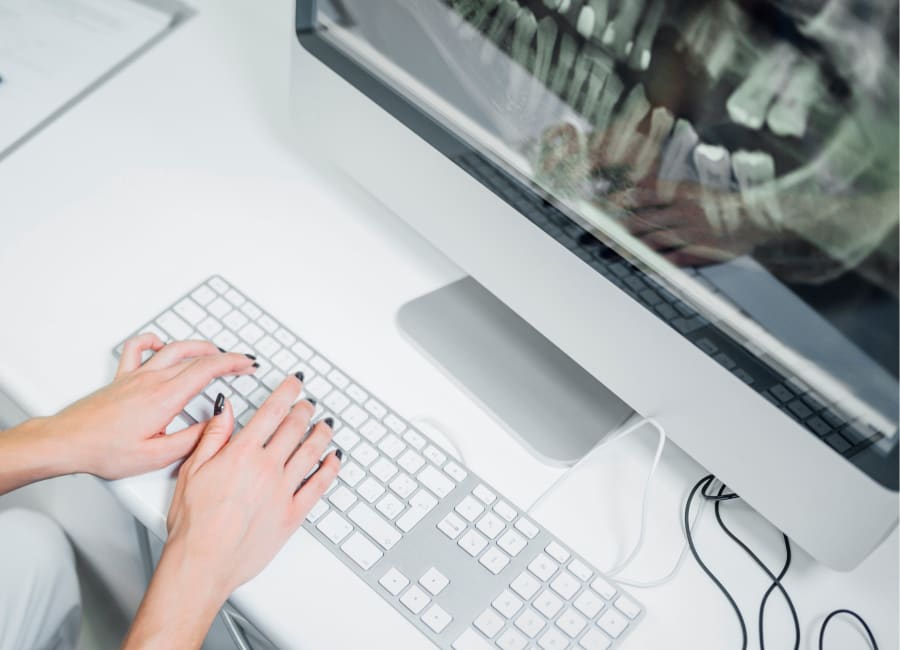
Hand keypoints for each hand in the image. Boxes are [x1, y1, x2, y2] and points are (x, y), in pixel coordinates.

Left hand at [49, 333, 257, 478]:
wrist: (66, 442)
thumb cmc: (104, 451)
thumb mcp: (156, 456)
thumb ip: (192, 439)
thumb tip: (214, 424)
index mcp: (165, 398)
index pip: (207, 369)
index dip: (233, 364)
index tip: (248, 365)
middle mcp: (152, 380)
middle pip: (196, 356)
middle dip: (224, 357)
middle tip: (240, 364)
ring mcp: (136, 375)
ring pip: (174, 347)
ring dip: (198, 346)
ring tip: (213, 353)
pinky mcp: (122, 377)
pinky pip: (138, 347)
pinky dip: (155, 341)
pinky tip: (162, 346)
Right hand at [124, 375, 340, 648]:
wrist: (204, 561)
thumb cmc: (194, 522)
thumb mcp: (192, 469)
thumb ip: (213, 436)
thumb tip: (226, 409)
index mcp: (242, 454)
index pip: (272, 412)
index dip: (287, 392)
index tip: (296, 382)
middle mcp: (268, 468)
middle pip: (295, 429)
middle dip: (304, 410)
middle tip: (309, 403)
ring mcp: (284, 491)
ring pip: (311, 453)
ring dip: (321, 434)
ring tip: (326, 424)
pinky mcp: (293, 514)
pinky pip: (319, 486)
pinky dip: (330, 469)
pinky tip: (334, 459)